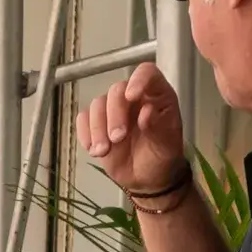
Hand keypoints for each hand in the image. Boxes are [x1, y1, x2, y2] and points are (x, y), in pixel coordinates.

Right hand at [81, 62, 190, 202]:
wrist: (147, 178)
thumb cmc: (161, 155)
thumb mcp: (167, 144)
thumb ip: (159, 127)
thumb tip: (146, 112)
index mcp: (156, 95)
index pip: (147, 73)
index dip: (138, 79)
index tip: (132, 96)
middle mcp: (133, 98)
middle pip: (116, 91)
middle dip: (114, 114)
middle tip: (117, 138)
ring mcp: (113, 110)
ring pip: (97, 104)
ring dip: (97, 128)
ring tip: (104, 151)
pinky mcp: (97, 124)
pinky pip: (83, 119)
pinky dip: (86, 134)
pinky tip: (95, 149)